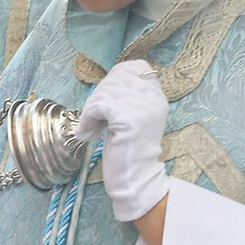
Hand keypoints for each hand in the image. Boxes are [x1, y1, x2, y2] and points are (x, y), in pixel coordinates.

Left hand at [74, 60, 169, 223]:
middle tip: (94, 118)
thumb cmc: (127, 149)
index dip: (115, 79)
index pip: (135, 67)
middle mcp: (153, 97)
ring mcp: (143, 107)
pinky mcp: (128, 118)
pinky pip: (97, 107)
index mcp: (157, 95)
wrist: (135, 177)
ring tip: (92, 128)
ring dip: (90, 111)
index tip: (106, 100)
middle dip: (98, 97)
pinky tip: (89, 135)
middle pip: (115, 78)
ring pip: (104, 92)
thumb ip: (127, 97)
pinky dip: (87, 121)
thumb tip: (106, 81)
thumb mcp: (133, 116)